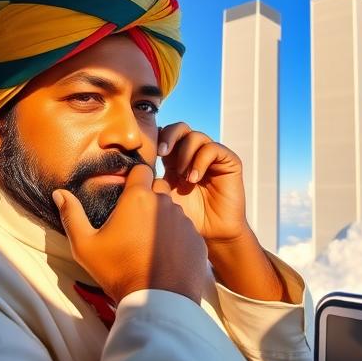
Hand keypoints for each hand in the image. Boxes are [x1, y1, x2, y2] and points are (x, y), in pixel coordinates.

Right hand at [53, 164, 206, 303]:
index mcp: (139, 198)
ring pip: (173, 210)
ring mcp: (185, 222)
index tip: (126, 194)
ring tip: (150, 244)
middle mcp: (165, 203)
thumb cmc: (118, 271)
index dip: (134, 178)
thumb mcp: (86, 246)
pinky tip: (166, 257)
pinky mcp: (197, 240)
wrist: (157, 302)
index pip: (141, 170)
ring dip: (163, 220)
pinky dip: (177, 239)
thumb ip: (72, 215)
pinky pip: (186, 231)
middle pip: (159, 188)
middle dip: (149, 198)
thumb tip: (59, 193)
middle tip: (135, 223)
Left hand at [153, 123, 247, 243]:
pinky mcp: (228, 162)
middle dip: (169, 136)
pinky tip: (194, 179)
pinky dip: (200, 161)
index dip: (157, 139)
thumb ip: (151, 179)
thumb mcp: (162, 197)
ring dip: (185, 153)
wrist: (212, 232)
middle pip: (180, 128)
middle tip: (162, 152)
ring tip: (183, 176)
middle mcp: (195, 154)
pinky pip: (212, 148)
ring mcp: (212, 156)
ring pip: (196, 136)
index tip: (150, 155)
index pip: (166, 135)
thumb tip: (132, 166)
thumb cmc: (186, 218)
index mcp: (176, 159)